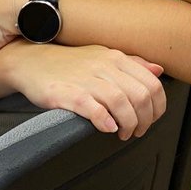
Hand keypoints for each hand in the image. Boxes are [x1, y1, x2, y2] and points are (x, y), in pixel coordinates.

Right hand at [12, 44, 166, 139]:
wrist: (31, 61)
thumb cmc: (69, 63)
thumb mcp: (103, 56)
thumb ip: (133, 63)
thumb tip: (158, 70)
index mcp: (116, 58)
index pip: (151, 83)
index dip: (158, 106)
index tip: (152, 118)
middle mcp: (104, 66)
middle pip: (140, 95)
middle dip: (145, 120)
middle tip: (137, 131)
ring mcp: (85, 79)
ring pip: (121, 102)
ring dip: (128, 124)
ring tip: (123, 133)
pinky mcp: (67, 93)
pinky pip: (93, 108)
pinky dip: (105, 121)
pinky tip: (107, 128)